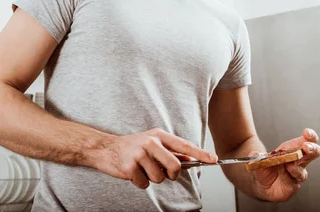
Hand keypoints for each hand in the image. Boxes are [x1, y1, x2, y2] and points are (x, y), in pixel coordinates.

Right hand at [95, 128, 217, 188]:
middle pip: (174, 166)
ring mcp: (139, 154)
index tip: (213, 159)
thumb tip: (191, 158)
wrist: (106, 149)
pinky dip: (140, 182)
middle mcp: (150, 142)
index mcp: (158, 135)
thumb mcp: (153, 143)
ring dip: (152, 178)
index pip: (184, 145)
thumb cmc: (132, 147)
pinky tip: (133, 172)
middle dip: (172, 174)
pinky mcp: (130, 166)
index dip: (200, 154)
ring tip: (142, 169)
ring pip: (159, 178)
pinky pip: (144, 183)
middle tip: (163, 172)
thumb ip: (171, 151)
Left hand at [249, 128, 319, 201]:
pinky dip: (287, 176)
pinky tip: (282, 173)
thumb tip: (256, 154)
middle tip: (306, 147)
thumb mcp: (258, 158)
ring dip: (294, 167)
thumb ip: (256, 156)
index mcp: (293, 149)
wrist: (261, 183)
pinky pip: (293, 181)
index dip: (310, 136)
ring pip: (302, 170)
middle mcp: (299, 161)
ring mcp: (297, 174)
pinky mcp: (294, 185)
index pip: (307, 140)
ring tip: (287, 164)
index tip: (307, 133)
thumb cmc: (265, 167)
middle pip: (313, 153)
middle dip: (312, 149)